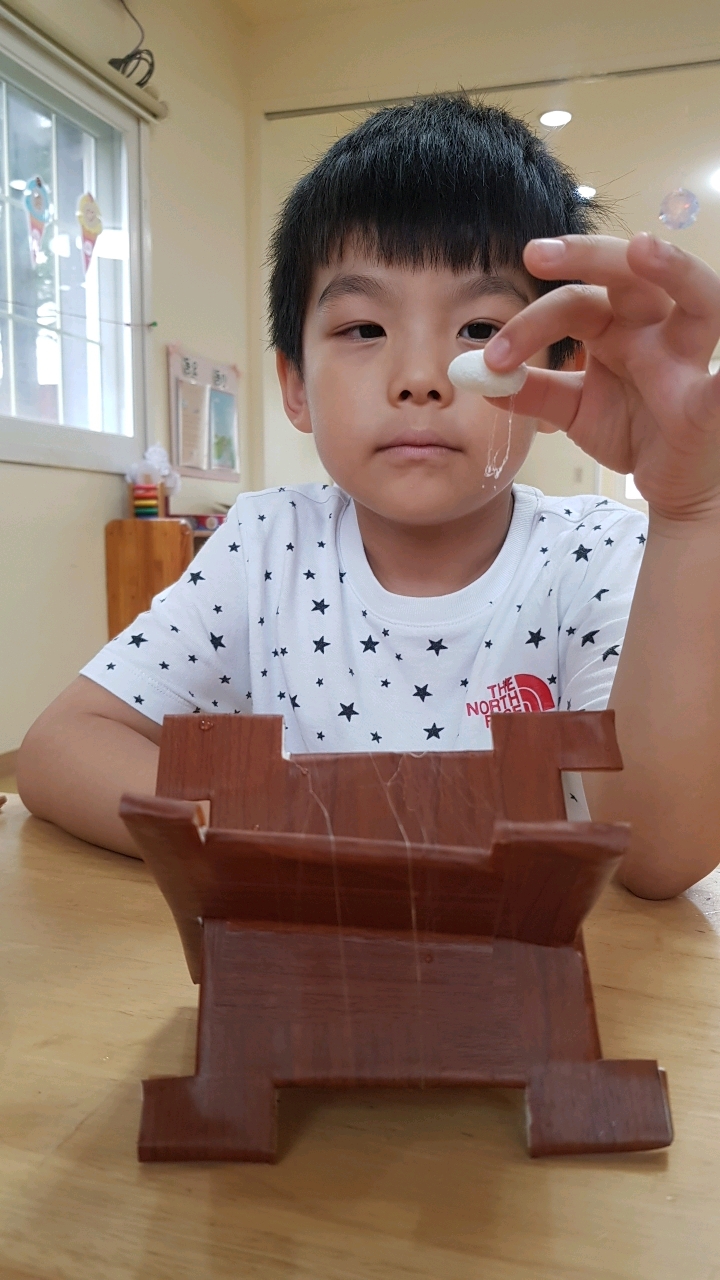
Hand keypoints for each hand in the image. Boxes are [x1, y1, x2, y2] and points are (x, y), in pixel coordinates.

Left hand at [483, 234, 719, 522]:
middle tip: (535, 254)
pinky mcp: (711, 402)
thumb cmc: (633, 431)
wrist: (669, 482)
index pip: (573, 304)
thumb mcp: (573, 410)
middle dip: (585, 256)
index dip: (529, 324)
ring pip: (697, 297)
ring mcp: (690, 358)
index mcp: (618, 326)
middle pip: (627, 275)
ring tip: (643, 250)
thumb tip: (483, 380)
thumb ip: (533, 392)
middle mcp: (657, 329)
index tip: (491, 356)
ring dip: (674, 269)